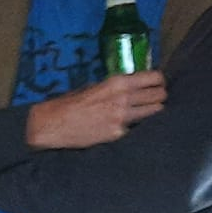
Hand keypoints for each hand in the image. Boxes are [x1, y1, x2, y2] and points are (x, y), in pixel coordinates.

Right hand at [26, 70, 165, 149]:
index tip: (157, 85)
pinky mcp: (117, 134)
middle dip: (159, 97)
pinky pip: (138, 129)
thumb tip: (130, 88)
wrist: (51, 125)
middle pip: (160, 95)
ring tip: (144, 114)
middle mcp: (123, 98)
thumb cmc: (68, 104)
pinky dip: (136, 128)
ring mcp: (122, 118)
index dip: (159, 82)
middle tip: (153, 100)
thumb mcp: (92, 87)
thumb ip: (113, 88)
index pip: (155, 78)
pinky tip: (128, 127)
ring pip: (156, 112)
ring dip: (152, 112)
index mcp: (117, 83)